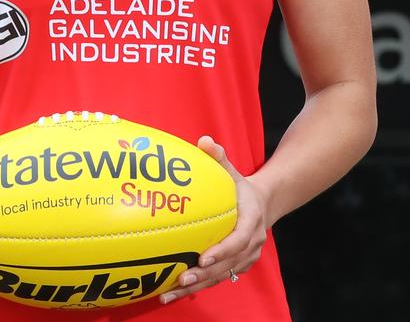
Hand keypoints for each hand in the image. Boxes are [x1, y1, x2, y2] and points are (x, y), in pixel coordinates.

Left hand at [159, 136, 267, 304]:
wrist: (264, 203)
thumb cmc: (240, 186)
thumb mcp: (232, 170)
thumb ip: (219, 157)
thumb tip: (204, 141)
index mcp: (251, 221)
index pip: (238, 240)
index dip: (221, 251)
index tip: (202, 259)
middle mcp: (252, 244)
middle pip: (228, 265)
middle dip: (204, 276)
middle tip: (180, 279)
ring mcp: (246, 257)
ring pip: (222, 276)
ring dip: (198, 286)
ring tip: (171, 293)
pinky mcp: (239, 265)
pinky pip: (219, 278)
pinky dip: (200, 286)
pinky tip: (175, 291)